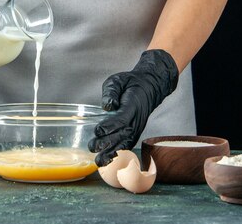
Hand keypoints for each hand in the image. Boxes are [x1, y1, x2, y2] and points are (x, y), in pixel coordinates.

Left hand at [88, 49, 178, 165]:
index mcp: (132, 105)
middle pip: (122, 135)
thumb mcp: (118, 80)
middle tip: (92, 146)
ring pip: (125, 144)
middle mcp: (136, 120)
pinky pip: (127, 145)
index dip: (110, 126)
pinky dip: (118, 154)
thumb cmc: (130, 84)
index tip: (98, 130)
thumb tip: (107, 106)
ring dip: (112, 153)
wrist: (149, 88)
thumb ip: (111, 91)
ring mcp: (136, 128)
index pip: (122, 119)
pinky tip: (107, 161)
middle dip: (107, 143)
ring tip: (98, 161)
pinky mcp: (134, 133)